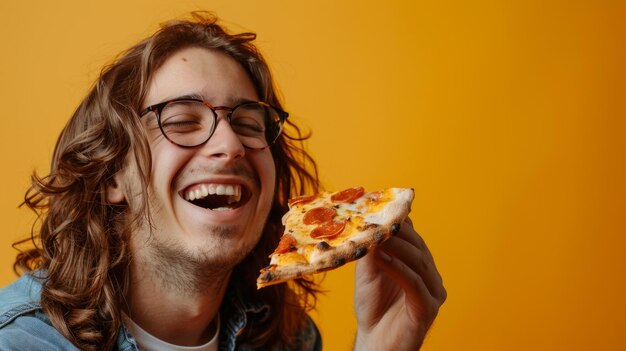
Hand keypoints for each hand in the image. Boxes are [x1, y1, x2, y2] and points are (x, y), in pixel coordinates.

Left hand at [353, 218, 445, 349]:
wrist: (374, 342)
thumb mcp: (368, 272)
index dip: (397, 220)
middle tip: (378, 219)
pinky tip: (383, 260)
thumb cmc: (373, 307)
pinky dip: (399, 269)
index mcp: (417, 262)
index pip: (411, 235)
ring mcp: (432, 291)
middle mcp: (428, 274)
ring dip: (397, 247)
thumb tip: (369, 222)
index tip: (380, 206)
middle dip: (397, 231)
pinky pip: (415, 284)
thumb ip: (371, 249)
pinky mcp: (428, 308)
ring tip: (378, 236)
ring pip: (418, 261)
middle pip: (416, 245)